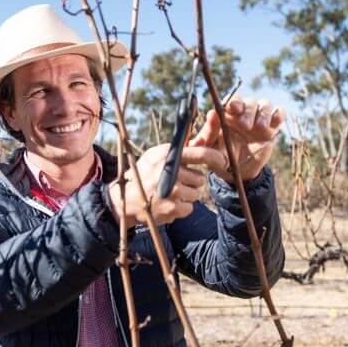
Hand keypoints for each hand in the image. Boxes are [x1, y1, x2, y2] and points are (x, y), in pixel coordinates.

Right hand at [108, 144, 227, 226]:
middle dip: (191, 182)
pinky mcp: (173, 207)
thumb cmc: (143, 174)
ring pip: (196, 194)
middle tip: (175, 184)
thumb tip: (199, 138)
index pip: (200, 154)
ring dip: (186, 196)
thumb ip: (176, 150)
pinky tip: (167, 204)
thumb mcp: (154, 156)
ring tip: (169, 194)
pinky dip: (181, 208)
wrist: (124, 200)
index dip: (215, 157)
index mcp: (167, 156)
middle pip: (200, 179)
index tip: (223, 162)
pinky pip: (190, 207)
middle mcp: (170, 172)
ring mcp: (172, 191)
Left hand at [188, 97, 284, 182]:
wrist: (237, 173)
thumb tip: (210, 114)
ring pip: (264, 105)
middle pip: (248, 102)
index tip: (232, 108)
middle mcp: (243, 114)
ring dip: (263, 114)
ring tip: (261, 128)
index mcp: (227, 116)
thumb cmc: (220, 157)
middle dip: (247, 111)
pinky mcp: (272, 128)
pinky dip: (278, 114)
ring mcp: (258, 120)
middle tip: (244, 126)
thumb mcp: (210, 149)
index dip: (233, 102)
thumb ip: (206, 134)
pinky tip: (274, 122)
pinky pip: (279, 114)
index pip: (231, 101)